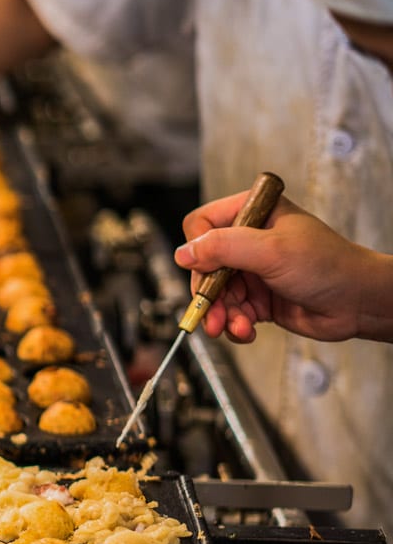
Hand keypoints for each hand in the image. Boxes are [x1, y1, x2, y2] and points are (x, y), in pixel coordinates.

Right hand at [175, 192, 392, 343]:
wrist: (359, 303)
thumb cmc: (329, 267)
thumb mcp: (272, 250)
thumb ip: (224, 247)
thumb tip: (184, 253)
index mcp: (253, 213)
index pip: (203, 225)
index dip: (199, 250)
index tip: (205, 273)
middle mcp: (249, 239)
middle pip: (204, 264)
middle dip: (208, 293)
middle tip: (211, 313)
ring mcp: (252, 269)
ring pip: (214, 292)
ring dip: (221, 314)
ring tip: (232, 327)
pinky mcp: (257, 297)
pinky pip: (230, 311)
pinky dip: (234, 323)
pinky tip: (246, 330)